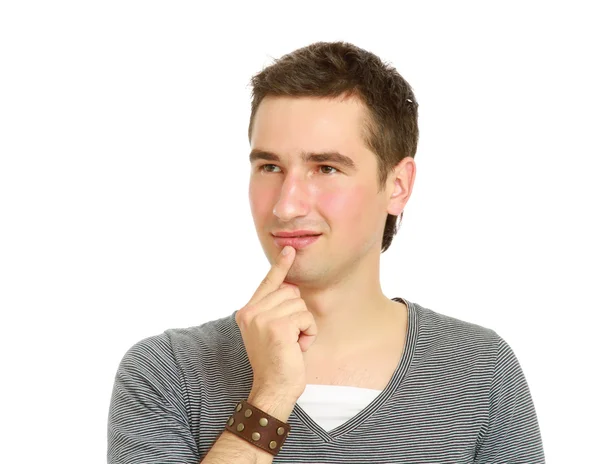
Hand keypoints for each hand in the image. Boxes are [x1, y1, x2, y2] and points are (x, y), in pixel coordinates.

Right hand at [235, 246, 317, 402]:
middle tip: (288, 337)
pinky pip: (306, 317)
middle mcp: (251, 312)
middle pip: (290, 292)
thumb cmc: (276, 361)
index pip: (268, 282)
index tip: (289, 250)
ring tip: (292, 343)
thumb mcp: (269, 330)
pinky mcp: (277, 326)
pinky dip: (308, 333)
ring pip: (300, 304)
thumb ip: (273, 308)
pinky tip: (297, 347)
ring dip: (303, 325)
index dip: (280, 266)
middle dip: (297, 313)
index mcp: (247, 312)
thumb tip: (290, 286)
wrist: (273, 388)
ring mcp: (262, 318)